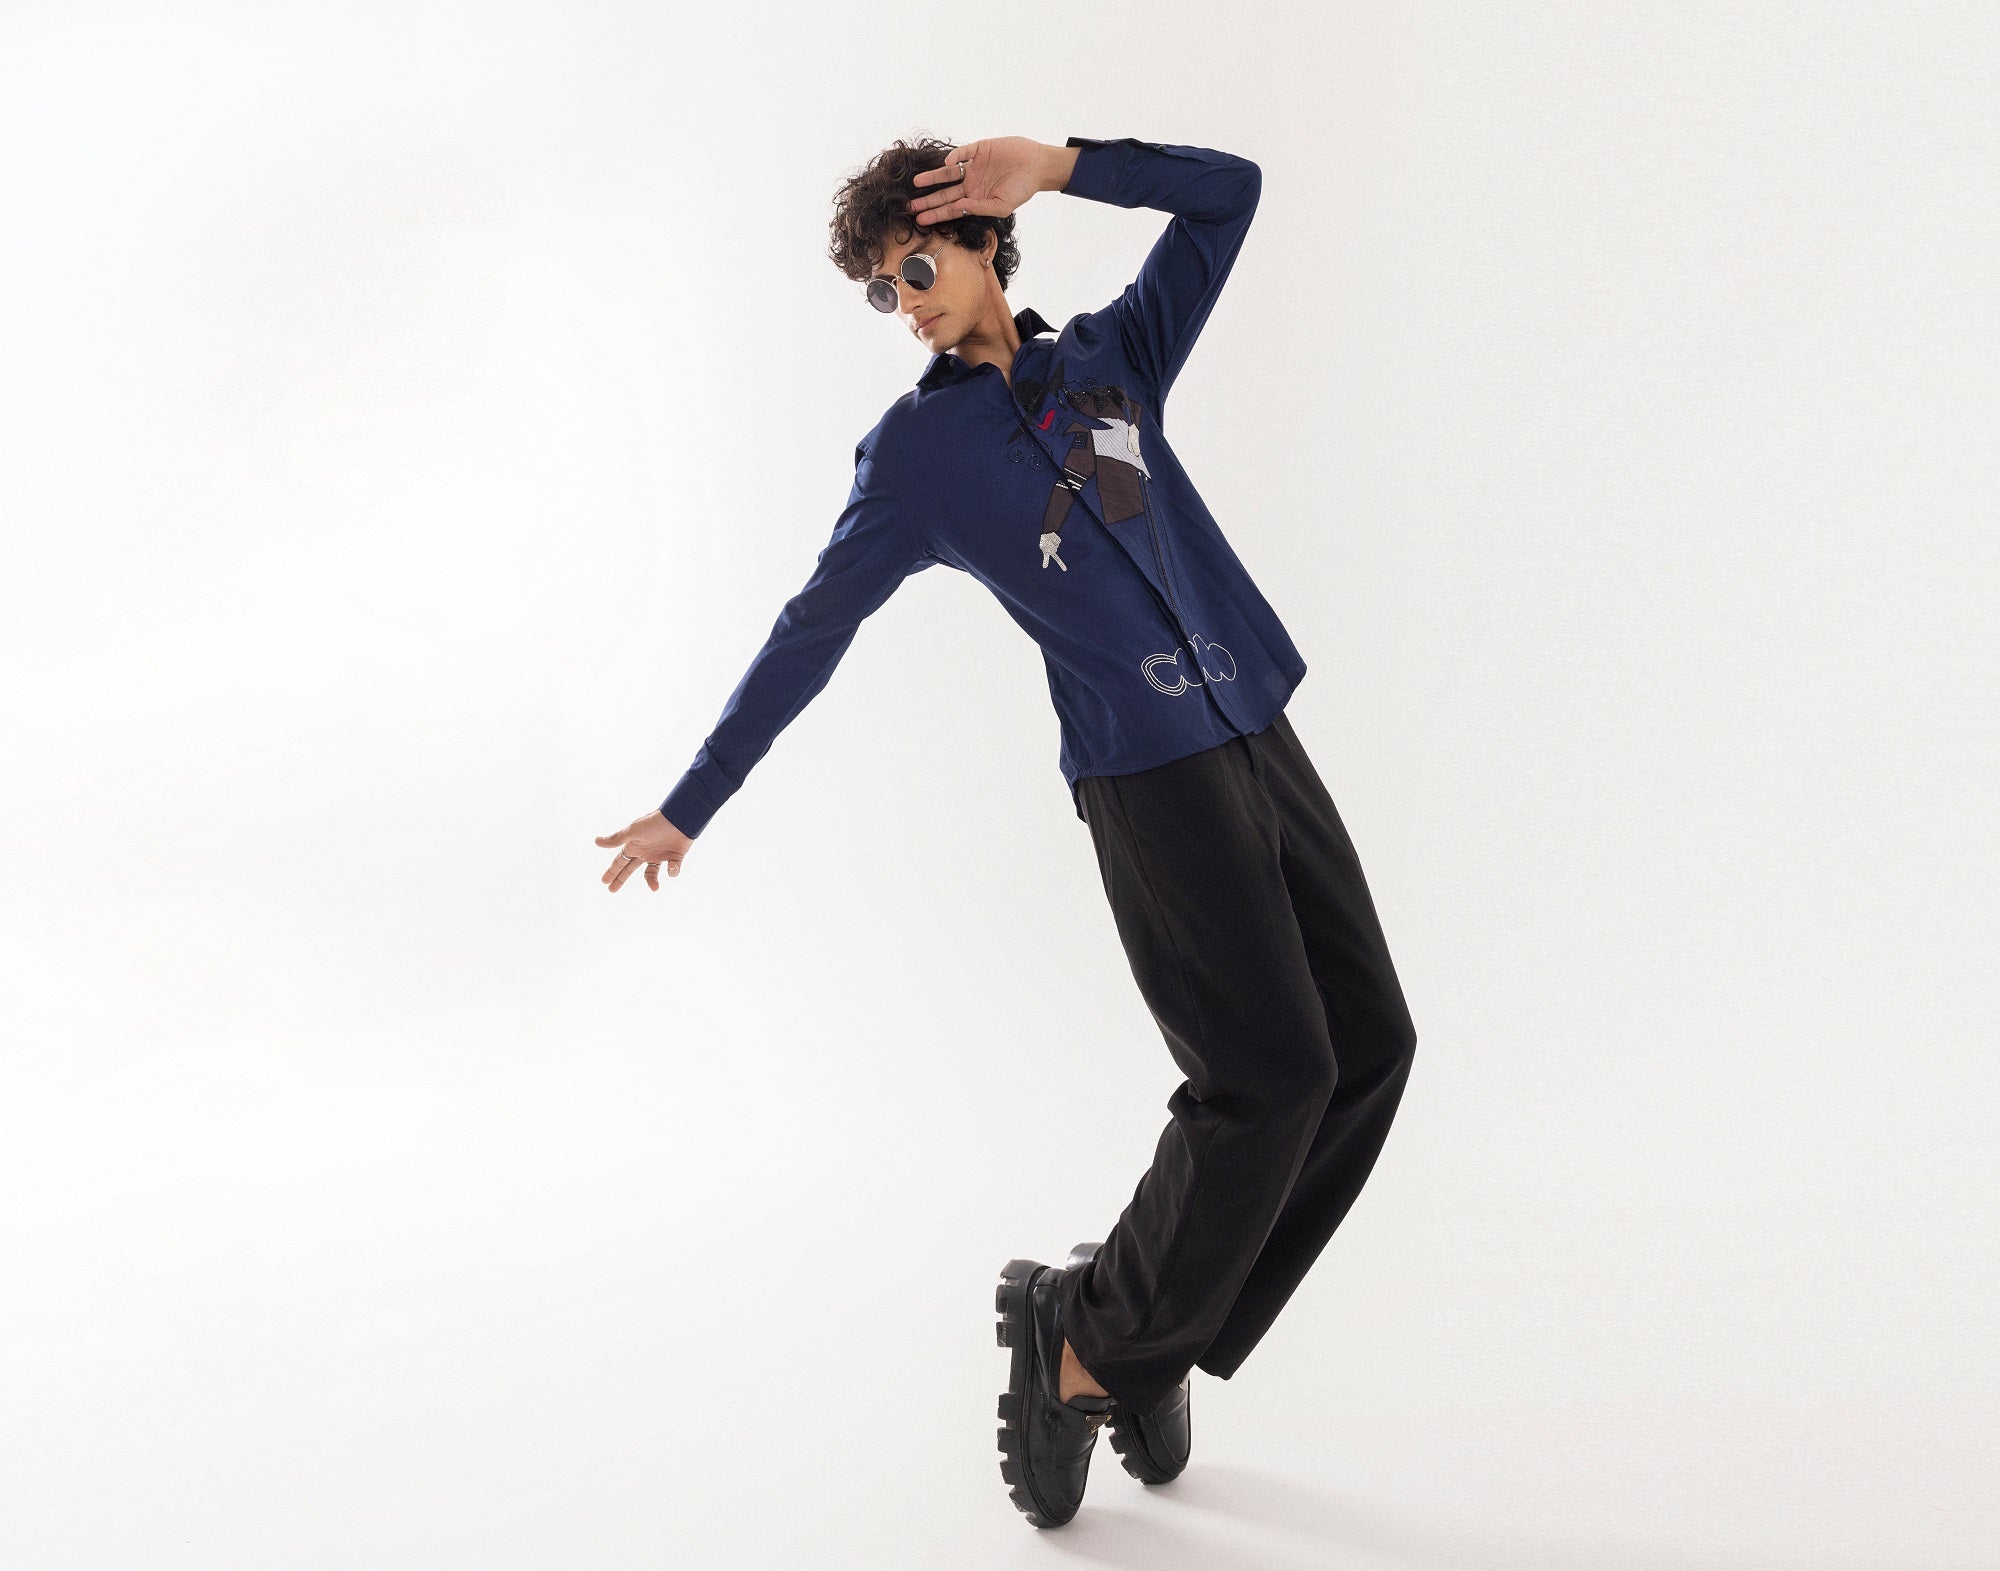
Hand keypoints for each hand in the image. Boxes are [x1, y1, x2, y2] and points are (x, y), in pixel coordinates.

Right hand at [596, 811, 691, 891]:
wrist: (680, 819)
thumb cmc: (655, 823)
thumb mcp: (633, 832)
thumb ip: (616, 840)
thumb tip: (596, 841)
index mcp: (634, 846)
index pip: (620, 861)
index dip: (612, 871)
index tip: (604, 882)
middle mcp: (645, 851)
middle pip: (630, 868)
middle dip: (621, 879)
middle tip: (611, 891)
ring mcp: (660, 854)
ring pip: (652, 873)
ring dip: (652, 881)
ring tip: (654, 888)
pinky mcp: (675, 856)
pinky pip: (673, 869)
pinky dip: (673, 870)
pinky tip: (672, 864)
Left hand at [907, 137, 1050, 224]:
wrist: (1037, 166)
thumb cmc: (1023, 189)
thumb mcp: (1002, 206)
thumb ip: (980, 208)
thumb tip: (960, 207)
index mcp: (976, 198)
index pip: (951, 208)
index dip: (936, 213)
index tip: (920, 220)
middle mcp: (971, 183)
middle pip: (944, 192)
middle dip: (928, 200)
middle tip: (910, 206)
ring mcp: (973, 166)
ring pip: (947, 173)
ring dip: (932, 177)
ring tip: (917, 183)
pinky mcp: (979, 149)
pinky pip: (963, 153)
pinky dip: (955, 157)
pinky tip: (947, 164)